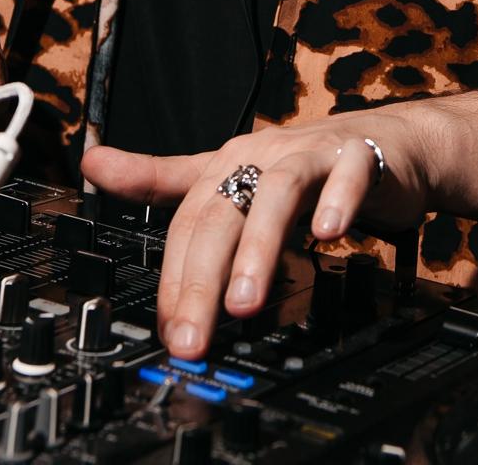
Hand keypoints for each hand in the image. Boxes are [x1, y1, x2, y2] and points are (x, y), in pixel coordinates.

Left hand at [81, 106, 438, 358]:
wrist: (386, 144)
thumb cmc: (304, 165)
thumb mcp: (227, 173)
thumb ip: (160, 177)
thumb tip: (92, 164)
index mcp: (229, 164)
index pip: (188, 222)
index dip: (173, 277)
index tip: (166, 329)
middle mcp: (264, 155)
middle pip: (223, 213)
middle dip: (202, 279)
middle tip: (190, 334)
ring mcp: (312, 155)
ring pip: (278, 193)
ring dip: (259, 247)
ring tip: (244, 300)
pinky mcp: (359, 157)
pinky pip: (348, 175)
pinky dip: (338, 202)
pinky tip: (329, 236)